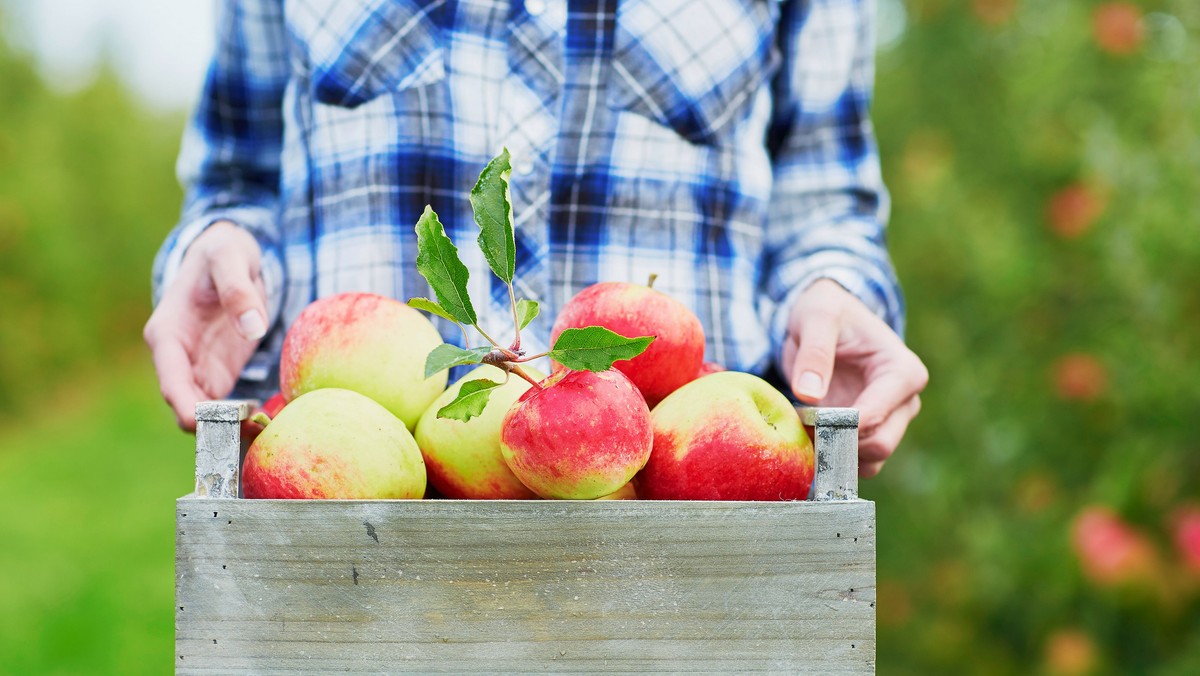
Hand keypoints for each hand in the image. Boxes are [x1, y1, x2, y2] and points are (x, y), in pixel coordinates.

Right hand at [143, 221, 267, 430]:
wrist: (227, 254)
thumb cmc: (223, 251)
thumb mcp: (230, 257)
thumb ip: (238, 289)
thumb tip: (253, 327)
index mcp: (168, 333)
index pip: (170, 379)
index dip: (186, 406)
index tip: (207, 425)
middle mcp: (177, 358)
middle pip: (185, 405)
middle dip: (211, 427)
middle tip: (247, 437)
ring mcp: (196, 370)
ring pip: (204, 414)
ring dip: (228, 431)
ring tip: (262, 437)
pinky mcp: (217, 375)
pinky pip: (224, 409)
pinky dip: (241, 422)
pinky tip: (267, 428)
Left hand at [782, 279, 927, 476]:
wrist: (825, 321)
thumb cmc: (827, 312)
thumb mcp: (817, 318)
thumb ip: (814, 352)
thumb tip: (809, 395)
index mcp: (903, 372)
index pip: (875, 415)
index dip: (839, 424)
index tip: (807, 415)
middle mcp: (905, 402)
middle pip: (879, 445)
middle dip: (837, 442)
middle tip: (801, 425)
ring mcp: (891, 422)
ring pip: (870, 462)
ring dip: (833, 455)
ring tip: (803, 429)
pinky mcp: (870, 435)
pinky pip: (856, 464)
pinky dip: (831, 460)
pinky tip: (808, 439)